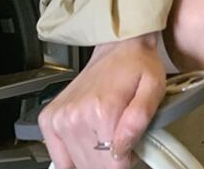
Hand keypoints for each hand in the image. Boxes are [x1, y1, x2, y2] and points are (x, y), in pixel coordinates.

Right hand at [37, 38, 166, 167]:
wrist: (119, 46)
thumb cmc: (139, 64)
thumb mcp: (154, 87)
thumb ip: (139, 120)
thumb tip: (122, 149)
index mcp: (102, 110)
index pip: (111, 165)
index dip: (127, 161)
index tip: (133, 147)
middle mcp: (76, 116)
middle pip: (93, 166)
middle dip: (111, 159)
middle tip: (122, 138)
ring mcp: (60, 118)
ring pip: (76, 163)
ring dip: (95, 156)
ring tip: (109, 134)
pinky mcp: (49, 119)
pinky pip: (59, 156)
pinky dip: (74, 153)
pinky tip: (89, 137)